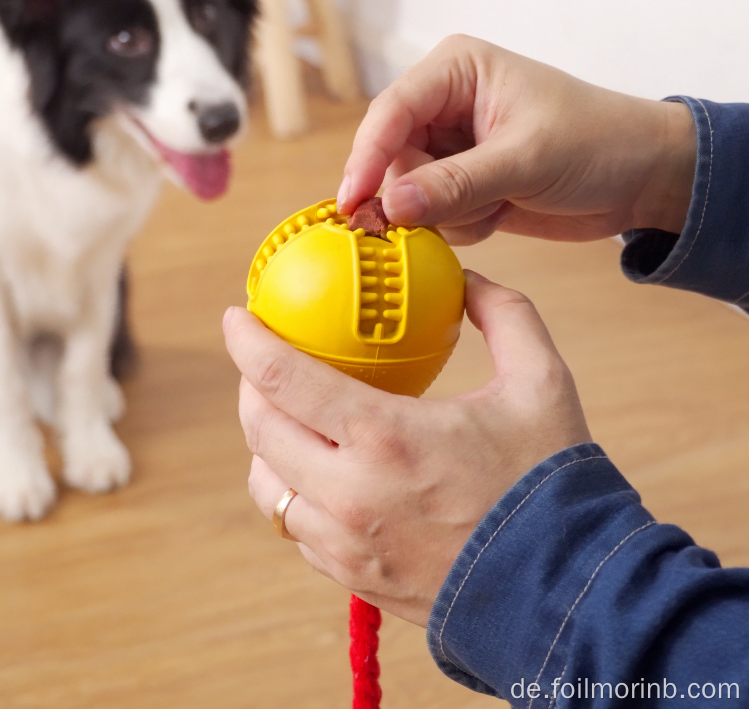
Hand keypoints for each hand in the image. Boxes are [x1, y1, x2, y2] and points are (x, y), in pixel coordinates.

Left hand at [224, 272, 589, 626]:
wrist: (565, 592)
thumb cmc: (551, 483)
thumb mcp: (541, 381)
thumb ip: (503, 314)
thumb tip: (465, 280)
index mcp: (386, 436)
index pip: (284, 378)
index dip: (247, 341)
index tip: (236, 317)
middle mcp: (351, 493)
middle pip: (260, 429)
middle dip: (250, 386)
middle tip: (262, 362)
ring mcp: (346, 542)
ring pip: (266, 486)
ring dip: (265, 443)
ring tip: (286, 417)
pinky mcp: (353, 577)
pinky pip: (295, 527)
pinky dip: (292, 491)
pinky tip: (318, 471)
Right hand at [337, 35, 695, 243]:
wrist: (643, 178)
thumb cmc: (598, 142)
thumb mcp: (526, 160)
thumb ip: (455, 184)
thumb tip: (390, 204)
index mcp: (456, 71)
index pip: (391, 112)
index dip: (367, 158)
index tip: (353, 202)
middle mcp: (444, 105)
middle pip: (392, 158)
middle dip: (419, 193)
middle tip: (459, 209)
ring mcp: (451, 147)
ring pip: (410, 193)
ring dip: (448, 213)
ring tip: (498, 203)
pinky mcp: (462, 183)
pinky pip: (433, 215)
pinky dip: (463, 225)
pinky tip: (501, 212)